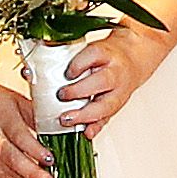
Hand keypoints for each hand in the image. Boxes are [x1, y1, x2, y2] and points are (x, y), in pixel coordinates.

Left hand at [59, 16, 176, 132]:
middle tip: (62, 95)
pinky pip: (107, 117)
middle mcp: (115, 72)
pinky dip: (96, 126)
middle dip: (80, 91)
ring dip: (85, 115)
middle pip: (101, 81)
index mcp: (106, 53)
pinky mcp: (118, 104)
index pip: (94, 55)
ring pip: (105, 105)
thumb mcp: (91, 45)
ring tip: (68, 119)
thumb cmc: (108, 53)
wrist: (135, 58)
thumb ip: (69, 52)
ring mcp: (118, 90)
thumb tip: (41, 53)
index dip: (79, 65)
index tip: (67, 73)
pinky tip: (87, 132)